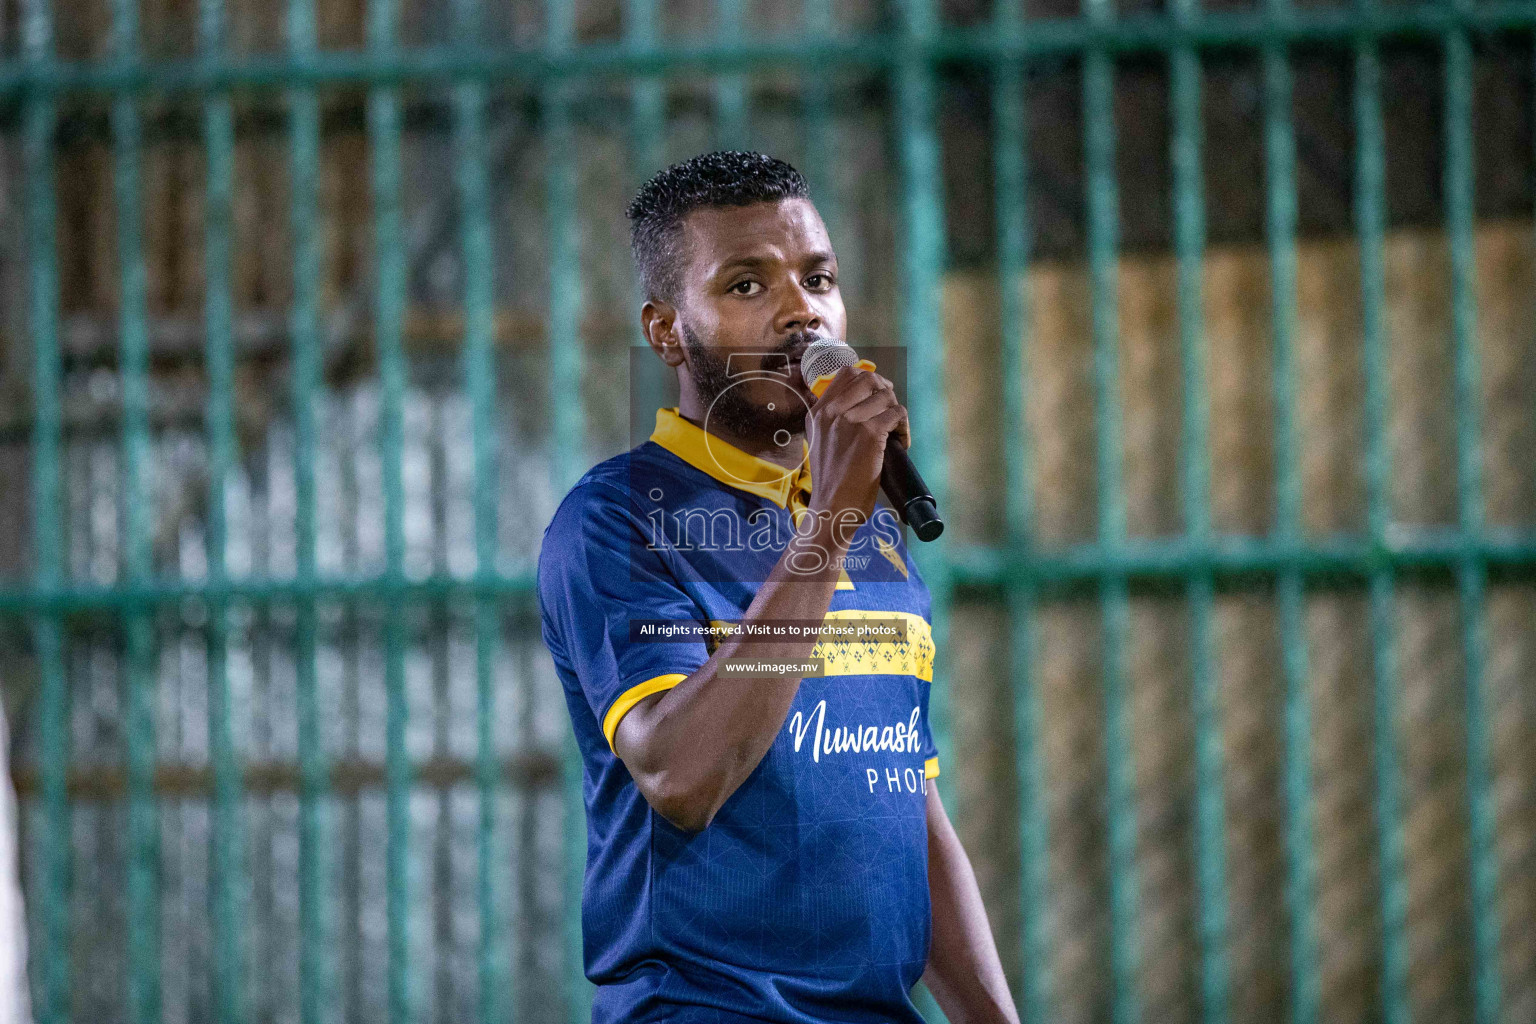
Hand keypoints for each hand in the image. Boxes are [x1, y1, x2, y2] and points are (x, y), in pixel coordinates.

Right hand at [803, 365, 910, 531]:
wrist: (832, 508)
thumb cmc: (831, 481)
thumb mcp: (820, 442)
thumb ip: (833, 420)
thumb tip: (861, 403)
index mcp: (818, 413)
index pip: (847, 373)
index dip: (868, 379)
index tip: (878, 395)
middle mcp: (832, 412)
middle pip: (869, 379)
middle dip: (886, 392)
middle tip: (890, 413)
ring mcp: (850, 421)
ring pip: (886, 396)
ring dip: (896, 413)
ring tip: (894, 433)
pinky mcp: (869, 435)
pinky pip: (897, 414)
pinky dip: (904, 428)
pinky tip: (900, 443)